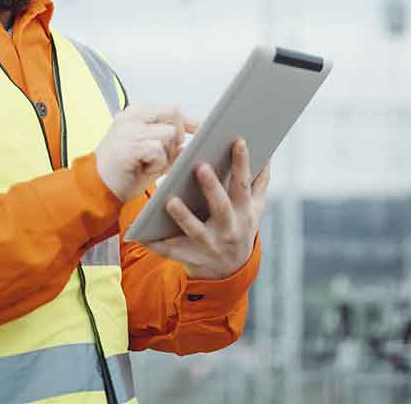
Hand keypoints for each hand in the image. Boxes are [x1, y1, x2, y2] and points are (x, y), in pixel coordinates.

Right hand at [95, 105, 197, 202]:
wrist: (98, 187)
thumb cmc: (123, 170)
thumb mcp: (149, 151)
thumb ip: (169, 141)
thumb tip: (195, 133)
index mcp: (134, 114)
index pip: (171, 109)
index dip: (188, 121)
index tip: (201, 128)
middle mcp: (131, 117)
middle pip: (174, 115)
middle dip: (178, 137)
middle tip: (165, 154)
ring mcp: (129, 130)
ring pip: (169, 134)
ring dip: (165, 154)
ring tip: (149, 164)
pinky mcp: (130, 146)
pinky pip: (158, 150)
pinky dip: (156, 164)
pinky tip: (143, 168)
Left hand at [145, 138, 269, 278]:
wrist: (229, 271)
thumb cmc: (239, 226)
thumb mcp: (254, 208)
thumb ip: (260, 183)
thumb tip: (267, 154)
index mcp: (244, 211)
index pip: (243, 184)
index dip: (242, 163)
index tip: (238, 140)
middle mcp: (229, 228)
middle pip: (220, 206)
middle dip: (212, 187)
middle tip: (200, 166)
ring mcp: (210, 244)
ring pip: (195, 230)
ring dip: (183, 216)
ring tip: (170, 200)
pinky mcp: (191, 256)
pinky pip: (172, 251)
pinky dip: (158, 244)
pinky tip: (143, 235)